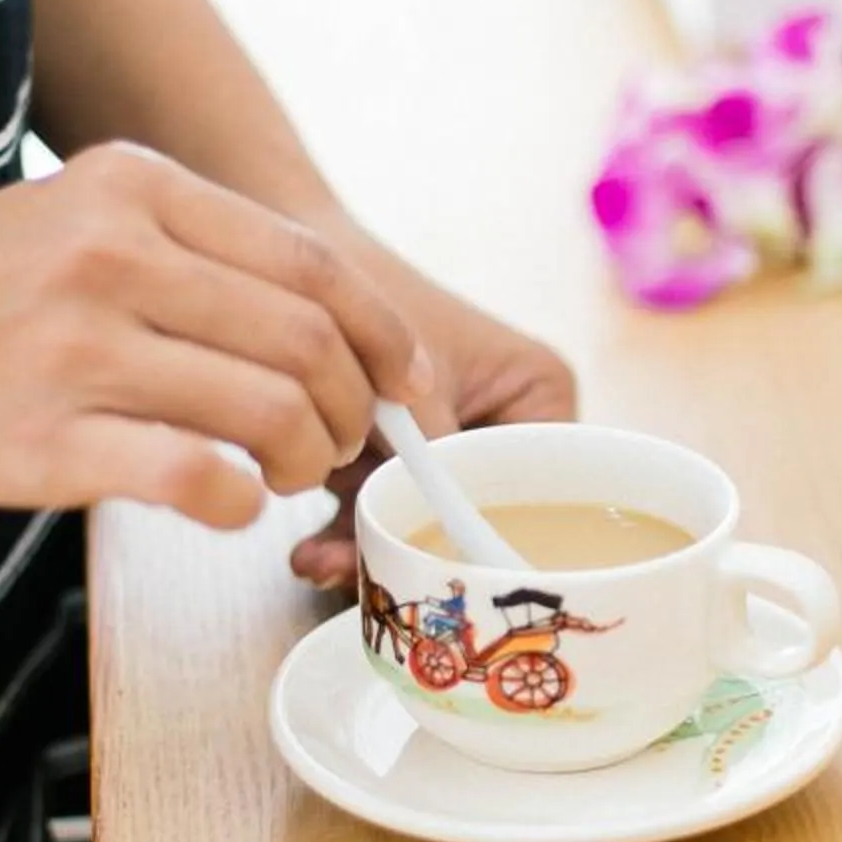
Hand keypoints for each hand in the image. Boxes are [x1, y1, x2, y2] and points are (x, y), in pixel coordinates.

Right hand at [0, 143, 431, 529]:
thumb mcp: (77, 219)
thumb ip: (192, 253)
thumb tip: (329, 326)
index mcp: (135, 188)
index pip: (314, 264)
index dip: (386, 336)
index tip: (409, 387)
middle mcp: (112, 252)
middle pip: (309, 340)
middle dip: (356, 408)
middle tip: (348, 445)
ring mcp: (77, 346)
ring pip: (270, 409)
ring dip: (308, 459)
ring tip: (290, 475)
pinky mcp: (46, 438)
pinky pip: (198, 475)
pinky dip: (239, 501)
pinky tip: (228, 503)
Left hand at [289, 232, 576, 588]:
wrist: (293, 271)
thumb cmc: (371, 298)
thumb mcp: (413, 383)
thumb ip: (433, 454)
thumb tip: (440, 527)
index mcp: (540, 398)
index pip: (547, 484)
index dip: (505, 530)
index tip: (461, 567)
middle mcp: (505, 432)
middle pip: (484, 513)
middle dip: (425, 548)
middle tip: (379, 571)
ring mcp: (446, 454)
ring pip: (424, 523)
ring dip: (373, 547)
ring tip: (323, 564)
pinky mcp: (393, 468)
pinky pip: (382, 514)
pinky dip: (347, 534)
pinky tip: (312, 553)